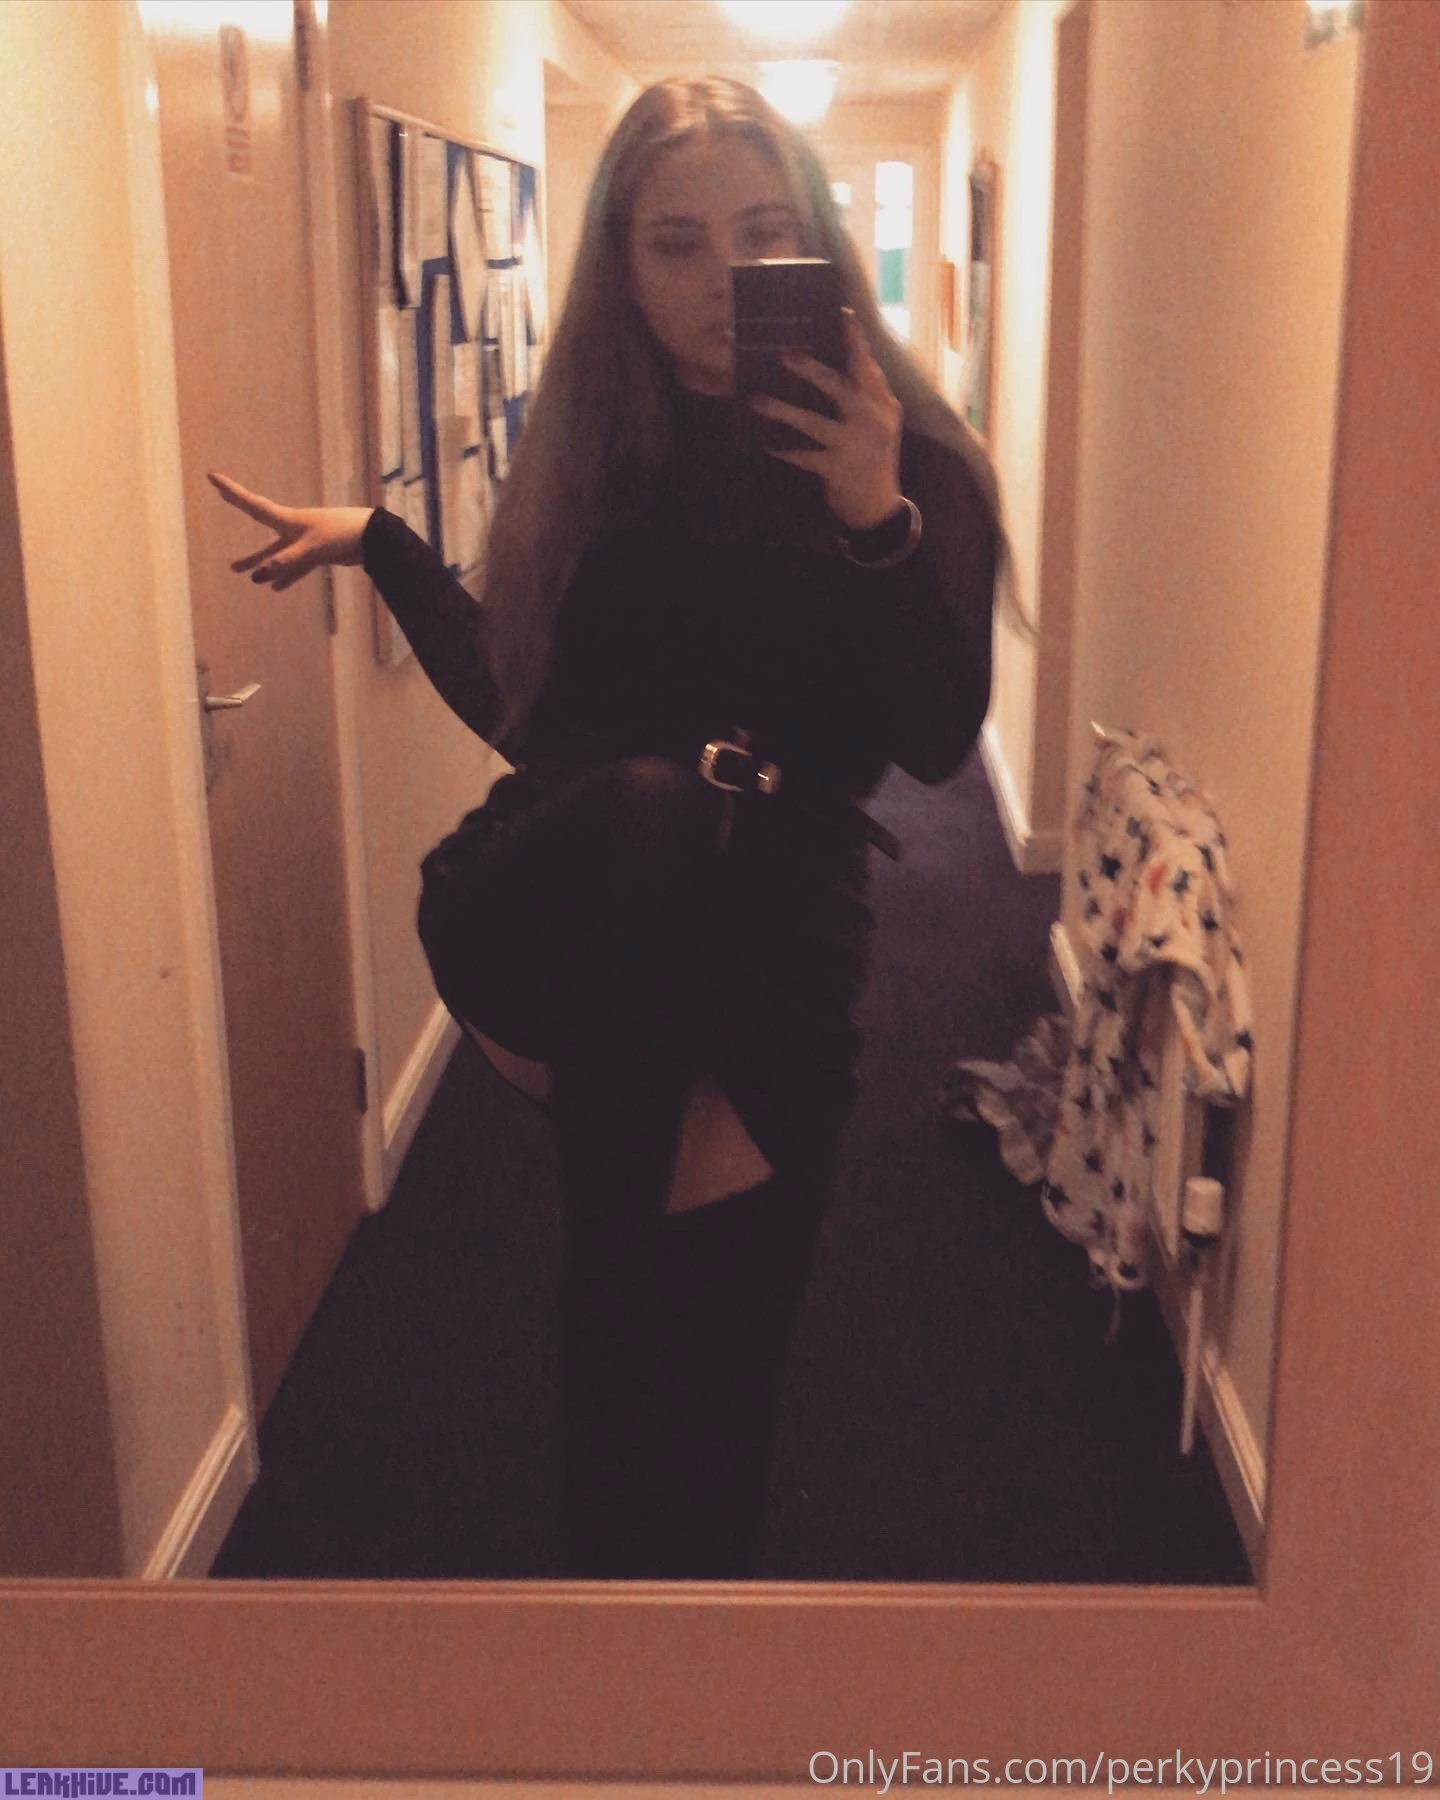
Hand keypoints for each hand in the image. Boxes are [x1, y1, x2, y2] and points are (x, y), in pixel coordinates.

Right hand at [208, 471, 371, 591]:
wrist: (372, 537)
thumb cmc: (341, 535)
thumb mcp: (312, 549)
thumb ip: (287, 562)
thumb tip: (263, 575)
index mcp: (286, 520)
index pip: (251, 504)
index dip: (230, 491)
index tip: (211, 476)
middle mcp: (292, 529)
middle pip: (261, 537)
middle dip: (244, 544)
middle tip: (225, 548)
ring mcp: (304, 542)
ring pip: (277, 556)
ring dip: (261, 564)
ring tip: (245, 576)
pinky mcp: (317, 553)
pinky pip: (296, 567)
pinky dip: (286, 576)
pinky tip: (276, 588)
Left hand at [747, 309, 903, 531]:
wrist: (879, 507)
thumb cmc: (873, 457)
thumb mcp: (882, 423)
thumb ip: (869, 392)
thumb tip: (850, 357)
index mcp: (883, 405)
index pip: (868, 367)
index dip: (855, 340)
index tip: (842, 314)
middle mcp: (871, 421)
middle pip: (841, 388)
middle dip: (813, 370)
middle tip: (785, 355)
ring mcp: (854, 446)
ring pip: (814, 423)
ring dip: (784, 411)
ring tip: (758, 401)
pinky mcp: (837, 469)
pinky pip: (804, 456)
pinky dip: (785, 450)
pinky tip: (768, 444)